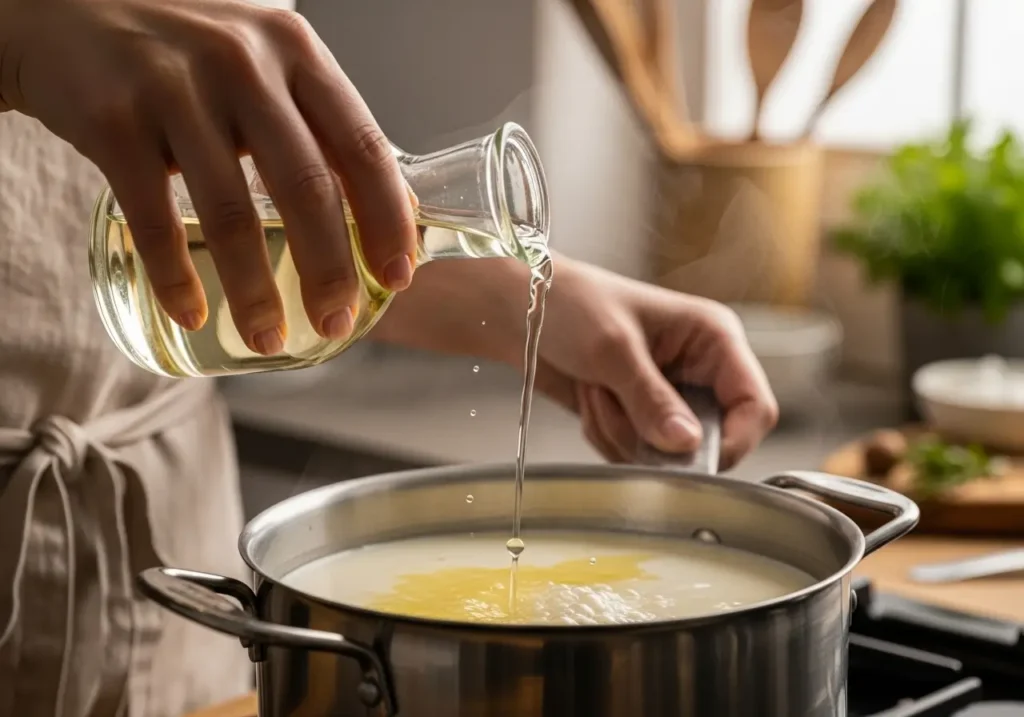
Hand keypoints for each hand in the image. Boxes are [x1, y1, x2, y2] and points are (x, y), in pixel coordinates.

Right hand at [0, 0, 416, 353]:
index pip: (362, 145)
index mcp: (295, 52)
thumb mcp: (264, 64)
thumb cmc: (185, 53)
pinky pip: (155, 218)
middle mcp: (243, 64)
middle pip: (306, 186)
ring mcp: (174, 89)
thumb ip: (316, 126)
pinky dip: (175, 276)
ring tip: (268, 338)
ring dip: (254, 290)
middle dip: (329, 268)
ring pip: (231, 212)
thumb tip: (382, 215)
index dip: (387, 218)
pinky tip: (193, 313)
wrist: (65, 10)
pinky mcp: (114, 120)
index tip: (397, 275)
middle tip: (336, 322)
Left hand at [532, 260, 777, 469]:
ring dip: (623, 434)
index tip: (692, 457)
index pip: (755, 406)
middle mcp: (699, 369)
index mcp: (713, 338)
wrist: (519, 309)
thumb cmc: (570, 302)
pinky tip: (590, 401)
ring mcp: (668, 395)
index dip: (734, 440)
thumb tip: (687, 445)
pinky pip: (636, 454)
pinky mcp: (638, 415)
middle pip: (711, 440)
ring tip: (597, 391)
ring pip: (667, 454)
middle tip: (622, 410)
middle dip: (657, 438)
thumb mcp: (613, 350)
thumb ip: (652, 401)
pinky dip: (607, 437)